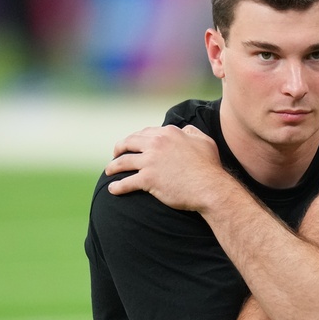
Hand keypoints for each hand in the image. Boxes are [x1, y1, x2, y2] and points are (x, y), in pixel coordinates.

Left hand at [104, 125, 228, 210]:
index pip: (145, 133)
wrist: (210, 188)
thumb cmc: (209, 167)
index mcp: (168, 133)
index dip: (136, 138)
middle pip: (129, 143)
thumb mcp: (205, 141)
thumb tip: (184, 130)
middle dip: (119, 148)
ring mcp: (150, 161)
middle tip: (115, 154)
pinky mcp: (147, 179)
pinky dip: (117, 186)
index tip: (133, 144)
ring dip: (113, 166)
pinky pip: (127, 182)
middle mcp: (156, 144)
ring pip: (123, 162)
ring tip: (109, 171)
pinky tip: (112, 189)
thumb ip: (192, 132)